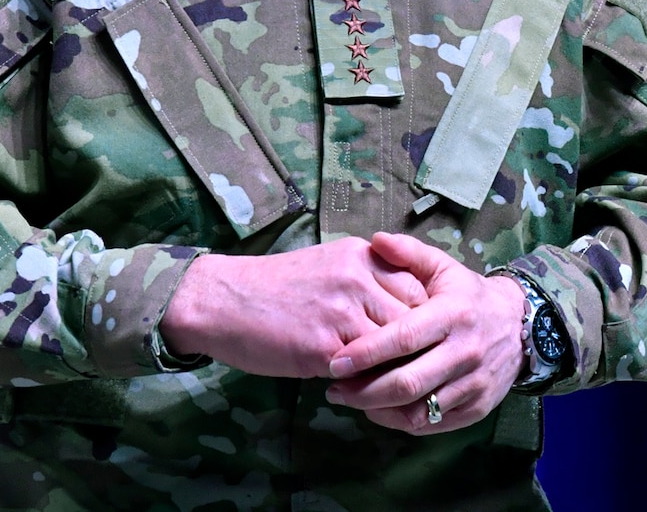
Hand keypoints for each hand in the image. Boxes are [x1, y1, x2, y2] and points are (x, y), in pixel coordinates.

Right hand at [161, 237, 426, 377]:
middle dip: (418, 345)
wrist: (221, 300)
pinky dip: (368, 384)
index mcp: (364, 256)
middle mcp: (359, 278)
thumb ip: (370, 280)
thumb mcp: (331, 264)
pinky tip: (363, 391)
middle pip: (415, 317)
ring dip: (395, 368)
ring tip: (394, 384)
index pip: (420, 288)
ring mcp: (342, 312)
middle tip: (419, 367)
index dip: (426, 317)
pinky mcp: (323, 347)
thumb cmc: (277, 287)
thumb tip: (410, 311)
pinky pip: (363, 372)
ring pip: (393, 348)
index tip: (426, 338)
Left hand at [321, 232, 529, 433]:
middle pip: (408, 383)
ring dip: (377, 410)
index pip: (405, 338)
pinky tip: (380, 409)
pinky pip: (430, 424)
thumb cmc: (469, 295)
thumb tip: (375, 240)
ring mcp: (473, 384)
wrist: (520, 325)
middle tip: (334, 389)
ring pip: (417, 410)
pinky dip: (399, 421)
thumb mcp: (444, 267)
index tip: (335, 362)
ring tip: (352, 399)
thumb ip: (409, 253)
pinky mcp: (477, 408)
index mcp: (454, 314)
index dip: (367, 352)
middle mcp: (466, 351)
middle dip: (363, 391)